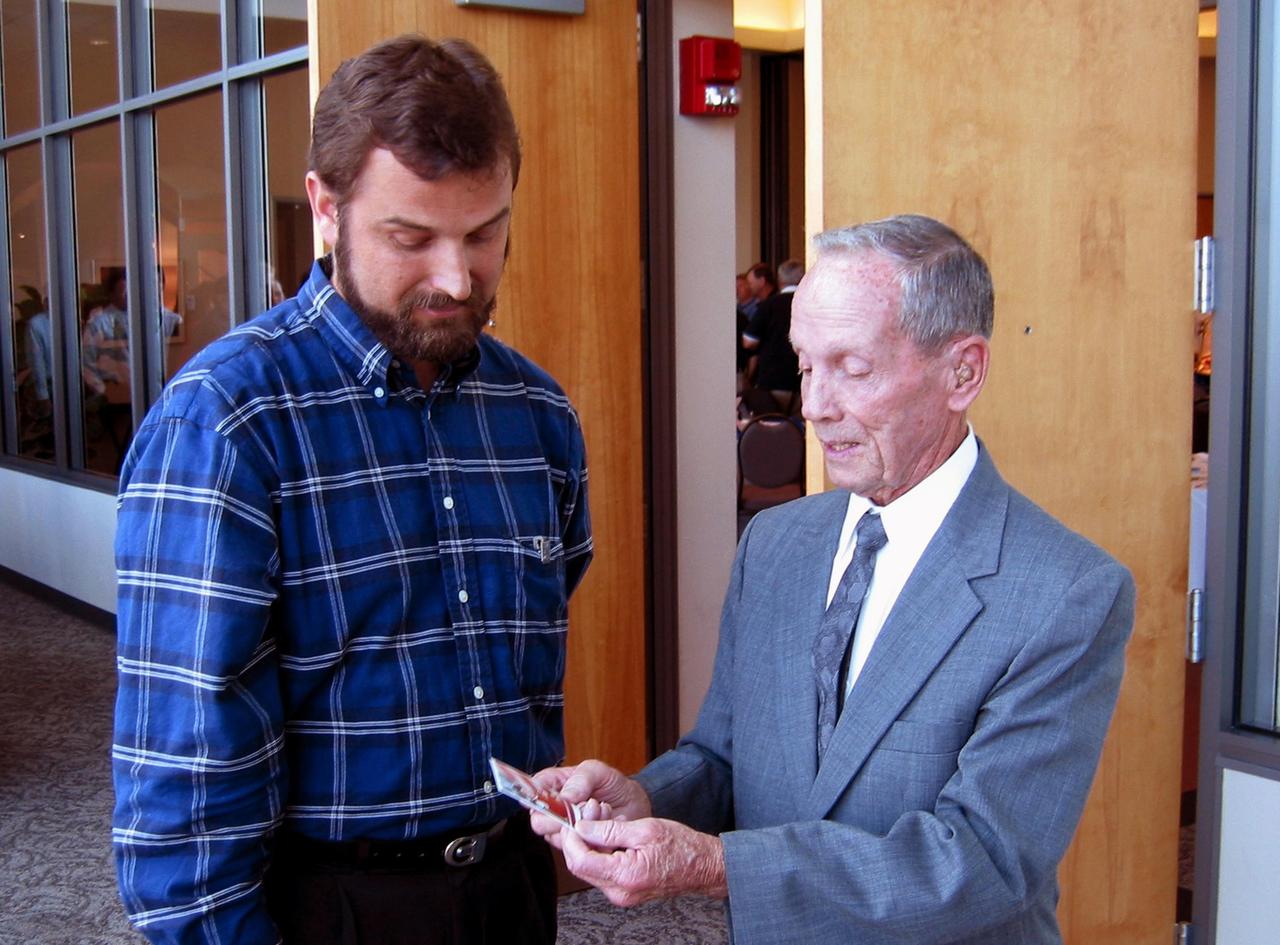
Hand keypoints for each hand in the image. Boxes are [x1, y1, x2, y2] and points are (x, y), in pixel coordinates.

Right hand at [529, 760, 649, 846]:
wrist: (634, 808)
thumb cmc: (614, 786)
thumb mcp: (600, 772)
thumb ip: (581, 779)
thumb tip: (564, 797)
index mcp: (553, 784)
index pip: (532, 790)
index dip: (538, 796)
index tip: (556, 799)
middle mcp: (553, 809)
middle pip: (538, 820)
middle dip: (563, 817)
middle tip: (587, 806)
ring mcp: (563, 829)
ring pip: (556, 836)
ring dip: (581, 827)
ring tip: (601, 812)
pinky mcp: (575, 846)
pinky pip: (574, 848)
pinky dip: (590, 838)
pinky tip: (602, 826)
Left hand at [559, 817, 727, 906]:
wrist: (703, 867)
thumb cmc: (682, 847)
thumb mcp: (645, 829)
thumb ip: (609, 830)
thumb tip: (581, 827)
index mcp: (625, 876)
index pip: (579, 860)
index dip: (570, 837)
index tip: (573, 818)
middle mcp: (619, 892)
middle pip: (581, 865)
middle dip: (579, 837)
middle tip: (590, 812)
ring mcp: (621, 894)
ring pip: (590, 867)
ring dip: (591, 842)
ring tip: (605, 818)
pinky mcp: (625, 891)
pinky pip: (603, 871)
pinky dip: (602, 851)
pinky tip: (613, 834)